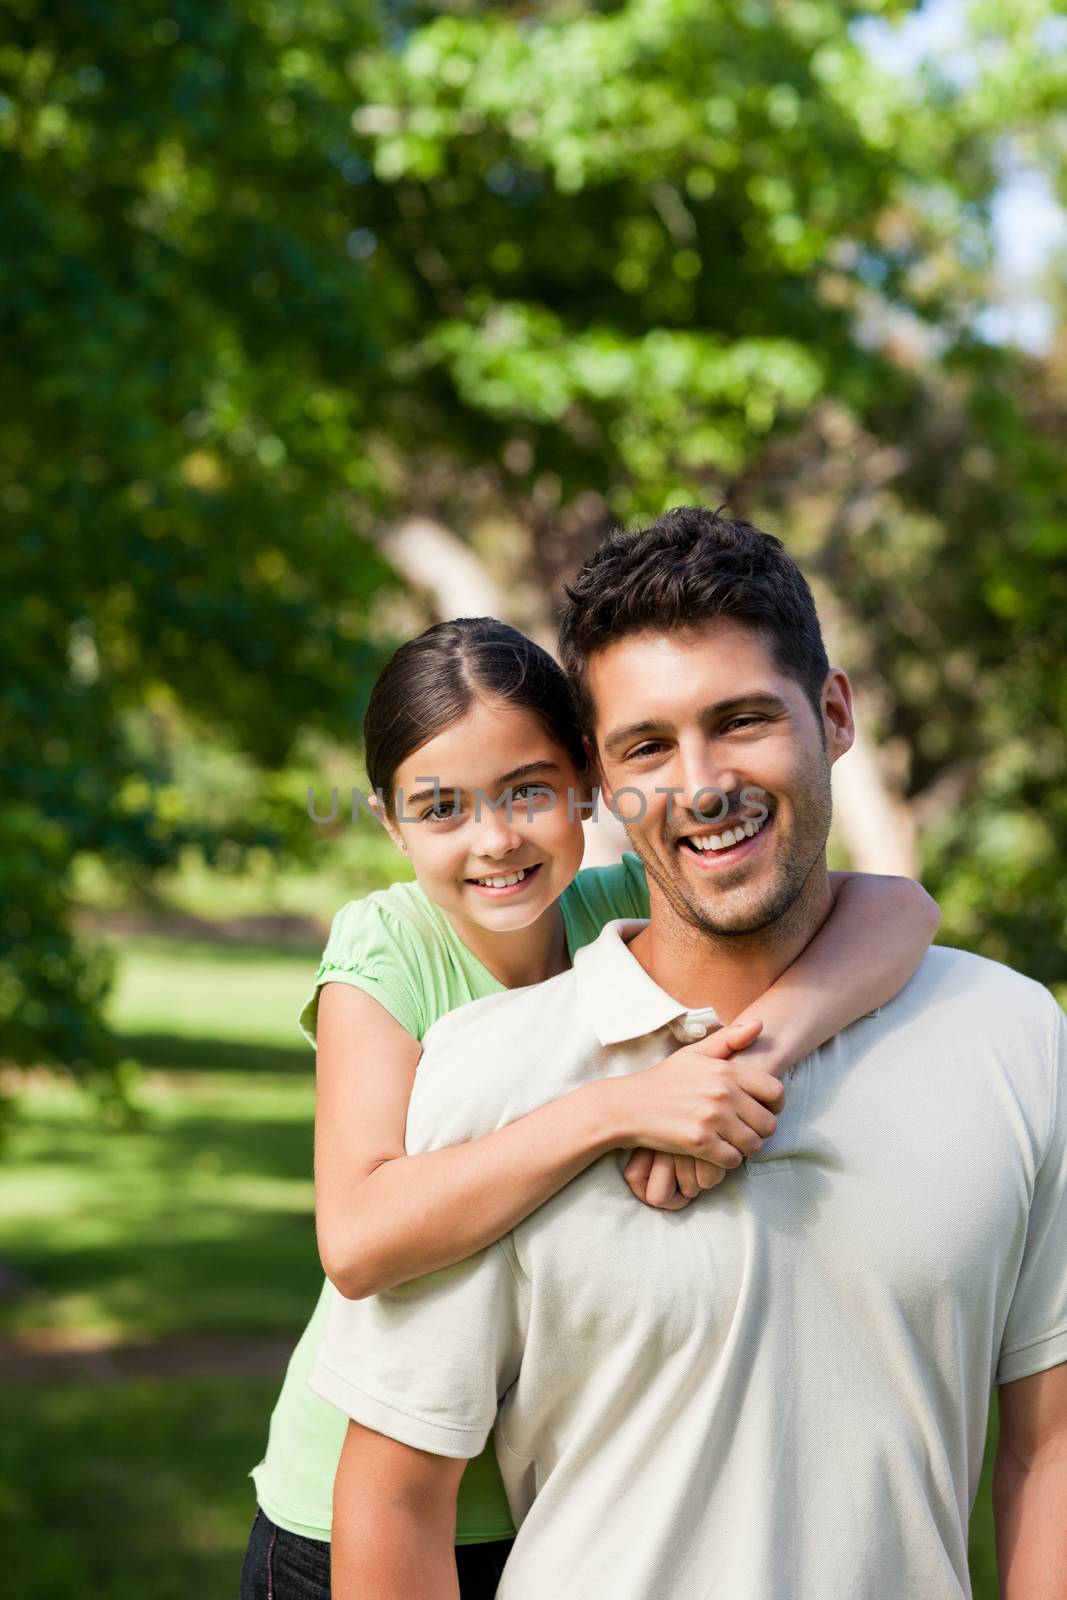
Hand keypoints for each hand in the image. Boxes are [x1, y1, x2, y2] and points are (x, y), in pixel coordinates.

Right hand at [615, 1017, 784, 1208]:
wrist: (629, 1106)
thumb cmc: (664, 1079)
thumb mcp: (695, 1054)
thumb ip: (729, 1040)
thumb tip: (759, 1024)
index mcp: (726, 1070)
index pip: (775, 1091)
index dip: (775, 1105)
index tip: (763, 1111)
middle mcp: (722, 1093)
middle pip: (768, 1123)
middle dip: (759, 1130)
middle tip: (744, 1131)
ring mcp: (712, 1118)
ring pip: (753, 1144)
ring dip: (745, 1148)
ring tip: (731, 1142)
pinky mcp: (700, 1142)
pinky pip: (732, 1160)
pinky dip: (727, 1161)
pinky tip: (715, 1153)